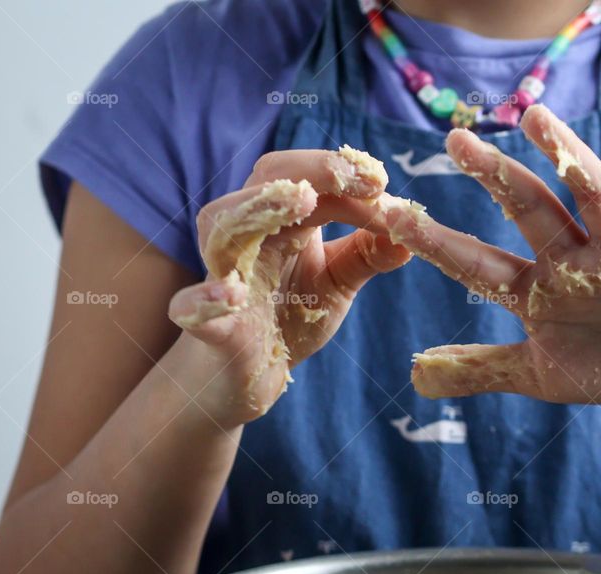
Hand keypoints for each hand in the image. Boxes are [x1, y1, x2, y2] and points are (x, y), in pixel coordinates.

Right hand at [168, 147, 411, 425]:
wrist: (248, 374)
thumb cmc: (291, 314)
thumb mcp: (337, 280)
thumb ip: (367, 255)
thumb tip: (409, 235)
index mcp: (281, 221)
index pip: (305, 178)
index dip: (340, 175)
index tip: (380, 180)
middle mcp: (247, 237)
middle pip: (264, 183)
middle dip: (309, 171)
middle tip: (350, 176)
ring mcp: (222, 277)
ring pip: (221, 228)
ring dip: (257, 208)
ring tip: (299, 200)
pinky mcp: (208, 326)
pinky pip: (190, 307)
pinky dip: (204, 299)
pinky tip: (229, 295)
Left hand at [385, 105, 600, 403]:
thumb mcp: (541, 374)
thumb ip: (481, 369)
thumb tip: (414, 374)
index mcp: (538, 290)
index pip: (478, 263)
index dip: (437, 242)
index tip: (391, 214)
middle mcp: (574, 261)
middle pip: (530, 210)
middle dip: (494, 177)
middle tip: (455, 140)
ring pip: (592, 198)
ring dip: (567, 158)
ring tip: (536, 117)